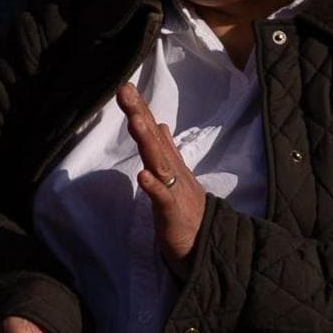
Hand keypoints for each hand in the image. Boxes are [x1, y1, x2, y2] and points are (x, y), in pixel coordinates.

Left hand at [117, 82, 206, 267]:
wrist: (207, 246)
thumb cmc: (186, 213)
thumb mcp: (175, 178)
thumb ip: (167, 151)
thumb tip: (158, 124)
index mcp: (170, 165)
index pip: (152, 132)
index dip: (140, 110)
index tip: (125, 87)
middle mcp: (173, 173)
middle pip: (154, 140)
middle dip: (139, 114)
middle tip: (125, 91)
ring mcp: (175, 191)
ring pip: (160, 163)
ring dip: (147, 142)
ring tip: (135, 120)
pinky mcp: (173, 213)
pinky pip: (162, 198)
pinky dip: (153, 186)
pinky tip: (142, 175)